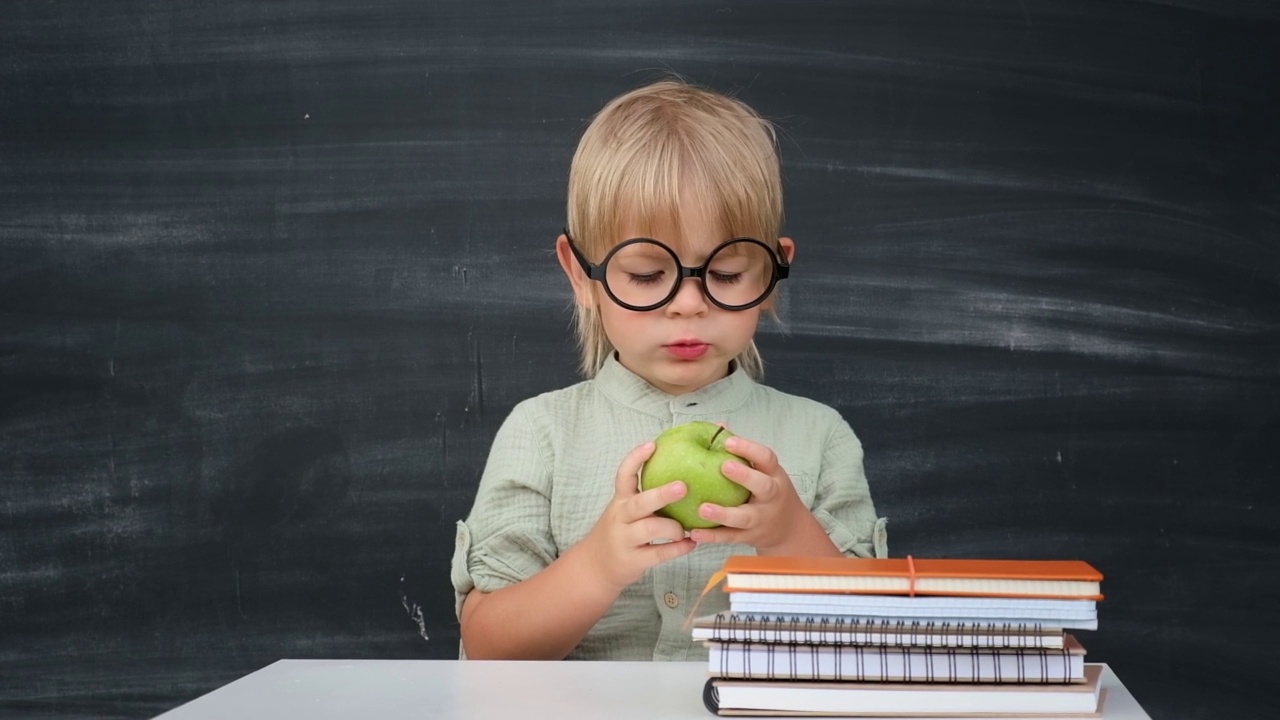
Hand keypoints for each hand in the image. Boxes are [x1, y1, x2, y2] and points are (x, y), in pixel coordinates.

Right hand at [575, 442, 696, 591]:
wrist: (594, 567)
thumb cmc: (620, 532)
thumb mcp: (624, 511)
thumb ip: (645, 496)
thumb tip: (682, 473)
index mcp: (620, 501)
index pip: (623, 475)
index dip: (636, 458)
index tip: (653, 445)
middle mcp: (621, 517)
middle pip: (640, 503)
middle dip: (662, 494)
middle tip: (682, 487)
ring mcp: (625, 539)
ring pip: (651, 529)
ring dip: (674, 528)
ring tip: (687, 530)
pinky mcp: (633, 560)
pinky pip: (659, 553)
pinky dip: (678, 549)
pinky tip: (691, 544)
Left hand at [687, 434, 832, 554]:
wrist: (788, 530)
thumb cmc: (768, 491)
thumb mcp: (764, 471)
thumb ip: (743, 452)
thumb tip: (718, 425)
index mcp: (774, 475)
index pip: (767, 458)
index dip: (749, 448)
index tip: (728, 441)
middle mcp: (771, 497)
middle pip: (763, 486)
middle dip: (745, 476)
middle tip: (723, 466)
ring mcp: (761, 519)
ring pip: (744, 517)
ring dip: (723, 514)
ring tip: (702, 509)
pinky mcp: (750, 537)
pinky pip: (730, 537)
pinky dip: (712, 537)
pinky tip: (694, 533)